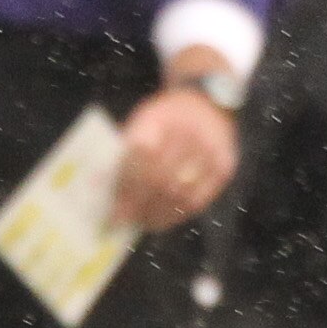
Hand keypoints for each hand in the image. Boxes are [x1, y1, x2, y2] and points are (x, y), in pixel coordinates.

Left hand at [115, 83, 238, 229]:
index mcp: (160, 118)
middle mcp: (187, 133)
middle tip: (124, 221)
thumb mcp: (142, 123)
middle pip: (159, 178)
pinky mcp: (225, 166)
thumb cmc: (167, 118)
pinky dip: (179, 214)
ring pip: (179, 193)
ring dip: (159, 214)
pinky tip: (165, 220)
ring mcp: (209, 151)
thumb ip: (125, 152)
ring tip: (144, 224)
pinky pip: (200, 199)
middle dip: (139, 204)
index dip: (126, 186)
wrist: (207, 103)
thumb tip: (101, 188)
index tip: (113, 208)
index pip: (139, 158)